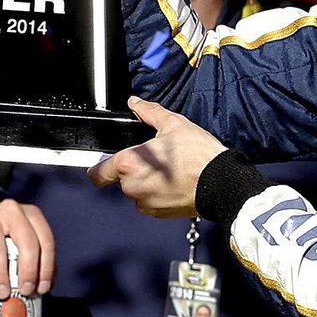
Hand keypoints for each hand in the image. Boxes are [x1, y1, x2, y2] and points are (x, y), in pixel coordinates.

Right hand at [0, 200, 55, 303]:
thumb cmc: (2, 235)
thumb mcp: (21, 238)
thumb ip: (34, 257)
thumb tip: (41, 286)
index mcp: (31, 214)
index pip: (45, 240)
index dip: (46, 267)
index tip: (42, 288)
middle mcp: (12, 211)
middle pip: (27, 242)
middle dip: (29, 270)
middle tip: (26, 291)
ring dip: (1, 276)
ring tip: (2, 294)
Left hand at [88, 97, 225, 217]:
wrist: (220, 182)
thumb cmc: (198, 154)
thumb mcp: (173, 124)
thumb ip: (149, 112)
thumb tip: (135, 103)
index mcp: (130, 163)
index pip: (96, 173)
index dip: (98, 167)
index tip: (105, 164)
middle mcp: (132, 186)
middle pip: (119, 179)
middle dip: (132, 169)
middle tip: (153, 158)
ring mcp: (145, 203)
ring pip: (135, 191)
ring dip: (144, 182)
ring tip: (167, 170)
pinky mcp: (158, 214)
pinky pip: (148, 202)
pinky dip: (156, 193)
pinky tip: (173, 182)